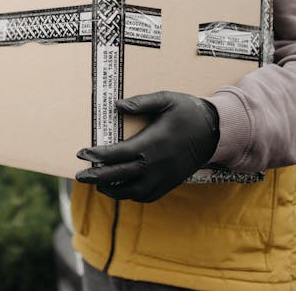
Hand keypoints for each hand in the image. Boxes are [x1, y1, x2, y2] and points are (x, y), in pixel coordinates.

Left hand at [75, 91, 218, 202]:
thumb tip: (117, 105)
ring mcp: (162, 177)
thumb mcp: (167, 99)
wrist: (215, 133)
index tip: (81, 153)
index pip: (117, 153)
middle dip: (97, 177)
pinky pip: (146, 196)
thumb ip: (142, 102)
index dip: (97, 155)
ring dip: (112, 189)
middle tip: (80, 177)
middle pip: (119, 176)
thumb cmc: (188, 113)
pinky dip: (130, 195)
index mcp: (151, 143)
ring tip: (97, 185)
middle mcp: (155, 164)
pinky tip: (120, 188)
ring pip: (131, 191)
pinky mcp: (169, 184)